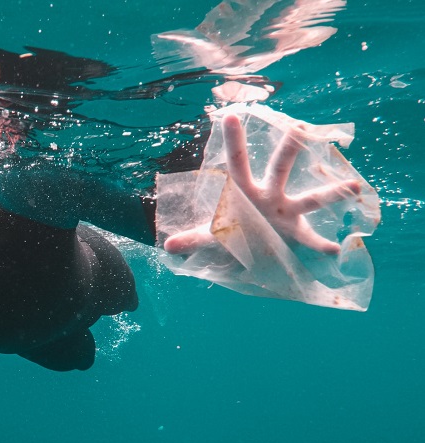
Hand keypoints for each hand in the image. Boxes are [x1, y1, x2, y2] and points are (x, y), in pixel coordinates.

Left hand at [164, 114, 360, 255]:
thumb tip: (167, 246)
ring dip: (331, 193)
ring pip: (310, 198)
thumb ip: (192, 239)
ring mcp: (287, 212)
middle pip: (280, 167)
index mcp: (244, 191)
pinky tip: (334, 250)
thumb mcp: (210, 236)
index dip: (233, 141)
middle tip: (301, 128)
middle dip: (290, 149)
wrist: (252, 249)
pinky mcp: (296, 233)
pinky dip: (321, 245)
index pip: (236, 162)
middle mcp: (269, 195)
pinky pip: (311, 239)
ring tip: (354, 186)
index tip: (229, 115)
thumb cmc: (232, 231)